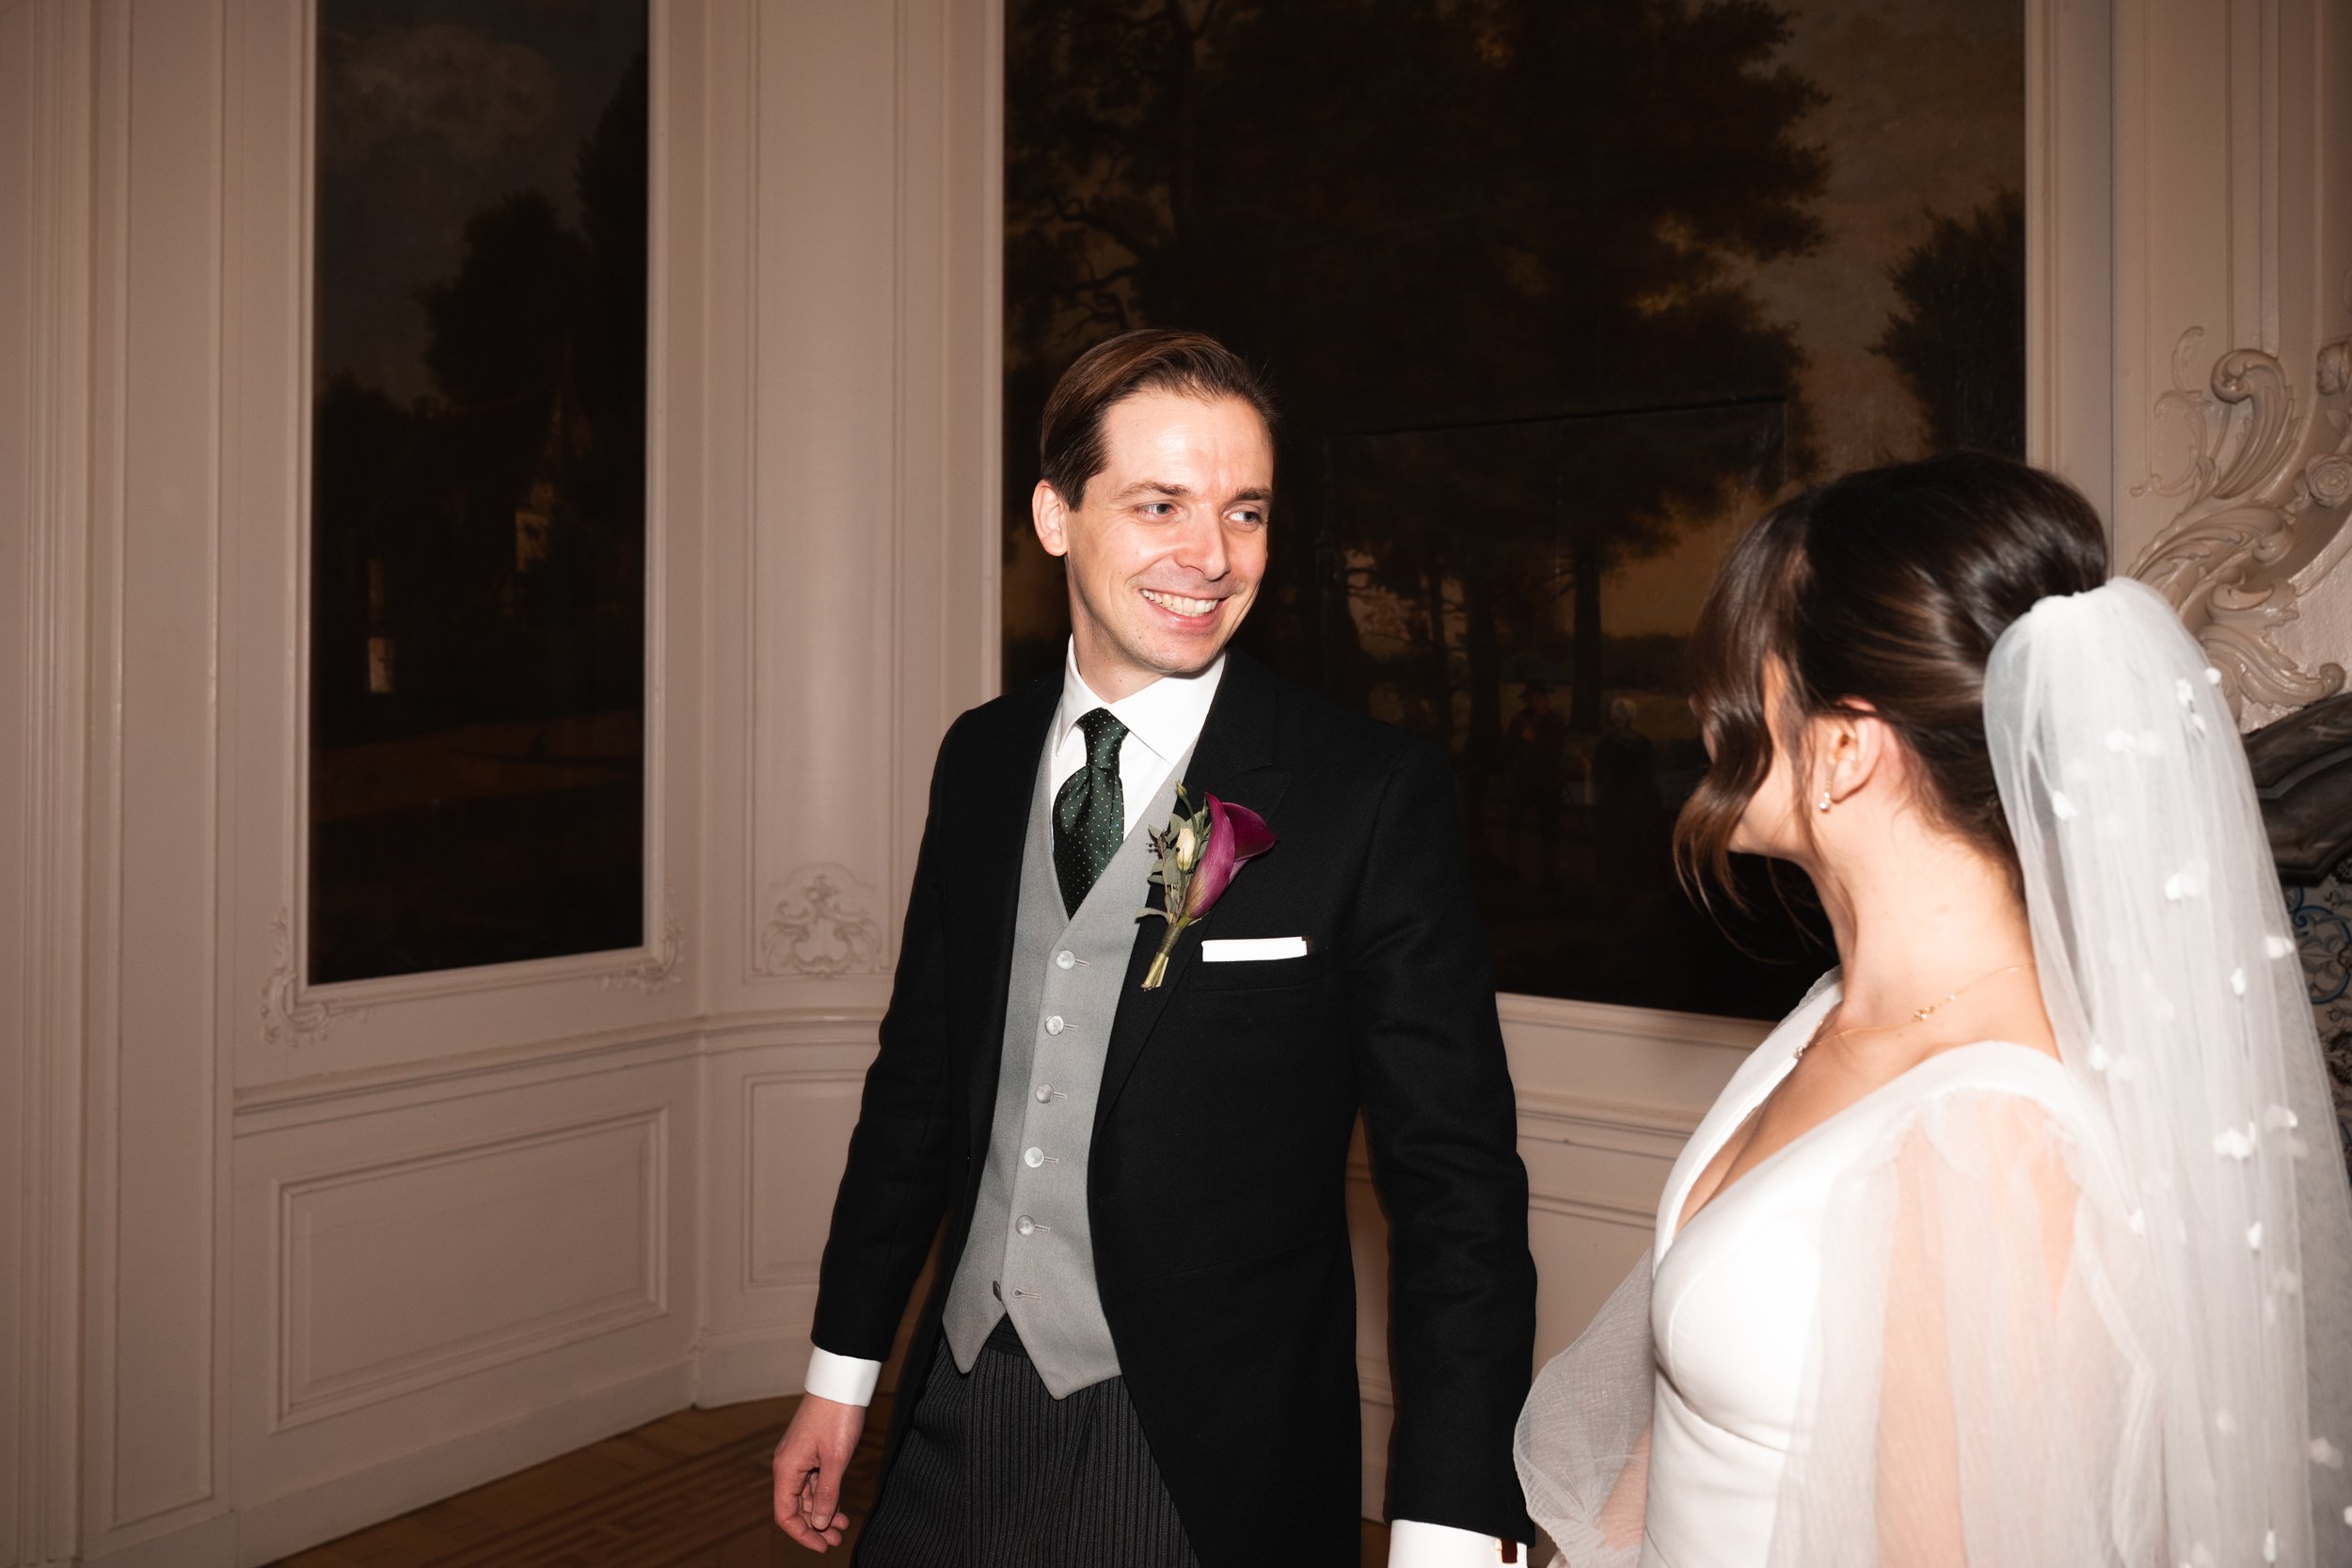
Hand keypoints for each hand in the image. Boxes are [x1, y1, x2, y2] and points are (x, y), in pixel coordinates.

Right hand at [771, 1392, 865, 1550]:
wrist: (840, 1383)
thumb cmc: (837, 1416)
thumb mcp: (836, 1459)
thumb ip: (827, 1493)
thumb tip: (818, 1523)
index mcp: (786, 1468)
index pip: (784, 1514)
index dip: (801, 1534)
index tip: (821, 1546)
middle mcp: (787, 1465)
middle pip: (795, 1507)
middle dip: (814, 1526)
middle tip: (836, 1539)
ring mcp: (799, 1458)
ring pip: (806, 1496)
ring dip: (822, 1513)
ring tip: (841, 1526)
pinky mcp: (810, 1452)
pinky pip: (813, 1482)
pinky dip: (825, 1496)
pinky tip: (839, 1506)